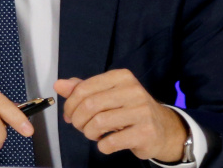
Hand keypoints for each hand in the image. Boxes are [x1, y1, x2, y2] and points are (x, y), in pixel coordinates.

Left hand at [55, 69, 186, 162]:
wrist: (164, 129)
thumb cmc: (130, 110)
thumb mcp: (107, 94)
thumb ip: (82, 89)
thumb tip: (58, 85)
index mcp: (121, 77)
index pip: (84, 88)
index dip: (70, 104)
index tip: (69, 115)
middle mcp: (133, 91)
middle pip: (90, 106)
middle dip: (78, 120)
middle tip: (79, 126)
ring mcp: (142, 112)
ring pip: (98, 123)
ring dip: (89, 133)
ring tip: (93, 134)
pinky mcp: (146, 133)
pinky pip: (111, 142)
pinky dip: (102, 146)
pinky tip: (106, 143)